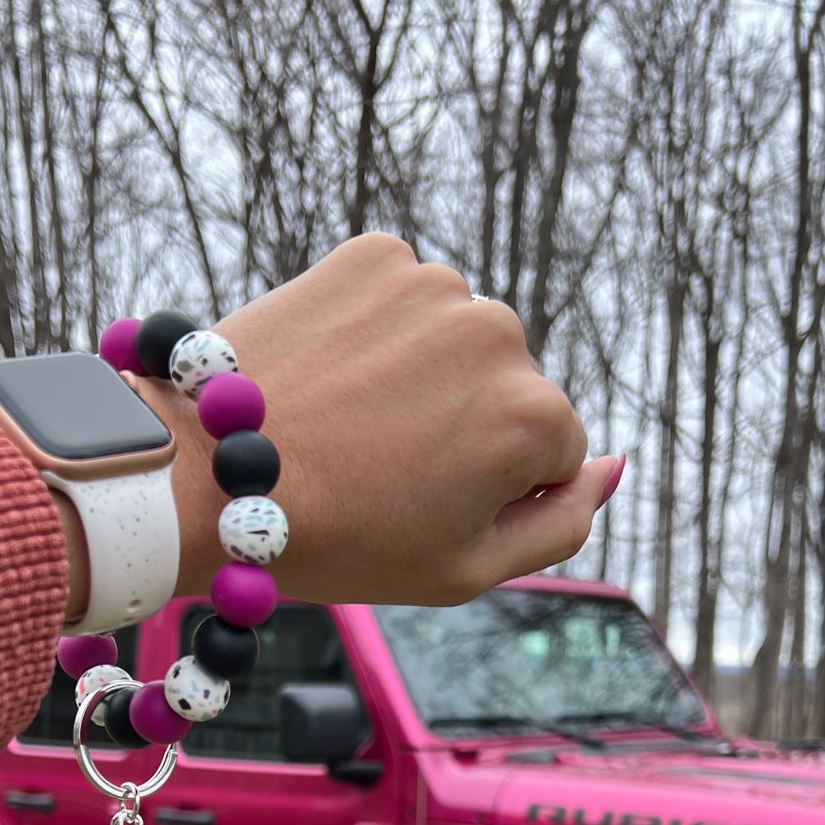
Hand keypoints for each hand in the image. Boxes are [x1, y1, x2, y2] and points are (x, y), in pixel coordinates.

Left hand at [134, 233, 620, 604]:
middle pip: (509, 388)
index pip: (552, 453)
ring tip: (349, 420)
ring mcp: (433, 285)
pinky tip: (333, 372)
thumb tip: (615, 464)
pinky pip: (404, 298)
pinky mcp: (372, 254)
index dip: (490, 489)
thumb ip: (562, 523)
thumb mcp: (467, 570)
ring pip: (456, 340)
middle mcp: (499, 332)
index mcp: (533, 416)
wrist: (208, 476)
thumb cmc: (340, 540)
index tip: (424, 502)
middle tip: (379, 467)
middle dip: (462, 424)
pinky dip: (378, 329)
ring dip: (421, 373)